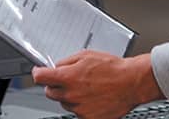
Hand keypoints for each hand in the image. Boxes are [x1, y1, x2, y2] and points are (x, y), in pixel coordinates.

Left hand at [32, 50, 164, 118]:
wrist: (130, 82)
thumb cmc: (112, 67)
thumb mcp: (87, 55)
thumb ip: (67, 61)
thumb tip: (56, 66)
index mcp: (68, 77)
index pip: (40, 77)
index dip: (37, 73)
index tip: (39, 72)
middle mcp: (70, 94)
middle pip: (49, 92)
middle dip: (55, 84)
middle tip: (67, 77)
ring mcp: (78, 108)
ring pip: (64, 102)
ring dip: (68, 94)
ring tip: (86, 86)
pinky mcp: (87, 118)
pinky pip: (76, 111)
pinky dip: (80, 104)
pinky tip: (92, 95)